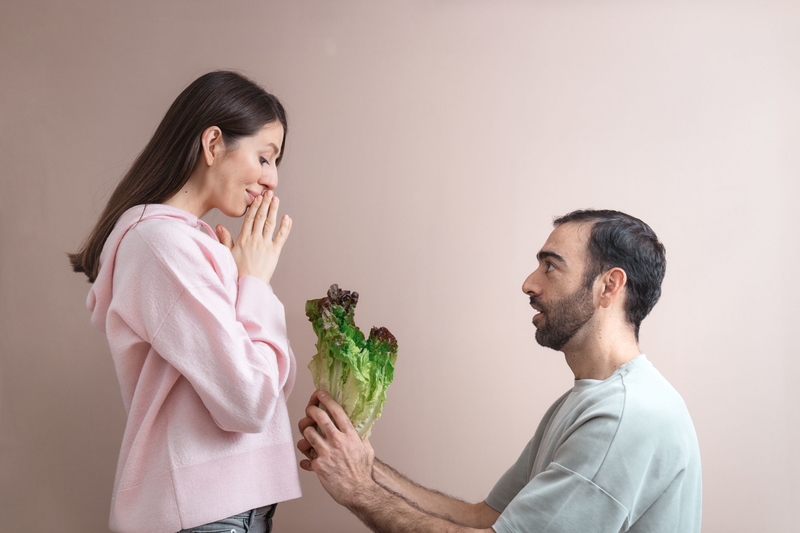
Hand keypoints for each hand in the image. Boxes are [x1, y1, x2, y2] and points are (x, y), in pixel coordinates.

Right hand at [216, 191, 291, 284]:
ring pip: (270, 224)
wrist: (249, 285)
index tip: (258, 197)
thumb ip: (225, 239)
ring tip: (276, 199)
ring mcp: (265, 245)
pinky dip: (285, 226)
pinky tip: (287, 217)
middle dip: (265, 204)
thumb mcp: (228, 254)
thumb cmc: (237, 271)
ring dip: (274, 210)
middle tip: (269, 193)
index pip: (249, 218)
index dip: (254, 206)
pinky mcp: (275, 252)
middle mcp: (255, 239)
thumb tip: (219, 226)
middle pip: (260, 217)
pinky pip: (281, 236)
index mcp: (243, 239)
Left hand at [297, 390, 375, 506]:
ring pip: (308, 433)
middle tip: (310, 410)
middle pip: (319, 416)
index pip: (336, 410)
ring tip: (309, 436)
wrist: (358, 491)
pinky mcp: (318, 465)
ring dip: (306, 432)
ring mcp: (326, 452)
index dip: (326, 399)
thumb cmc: (362, 471)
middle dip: (311, 410)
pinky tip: (308, 461)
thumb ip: (360, 436)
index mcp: (350, 434)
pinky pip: (305, 457)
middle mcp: (337, 440)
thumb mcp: (366, 448)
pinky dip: (305, 459)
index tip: (320, 394)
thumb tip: (357, 427)